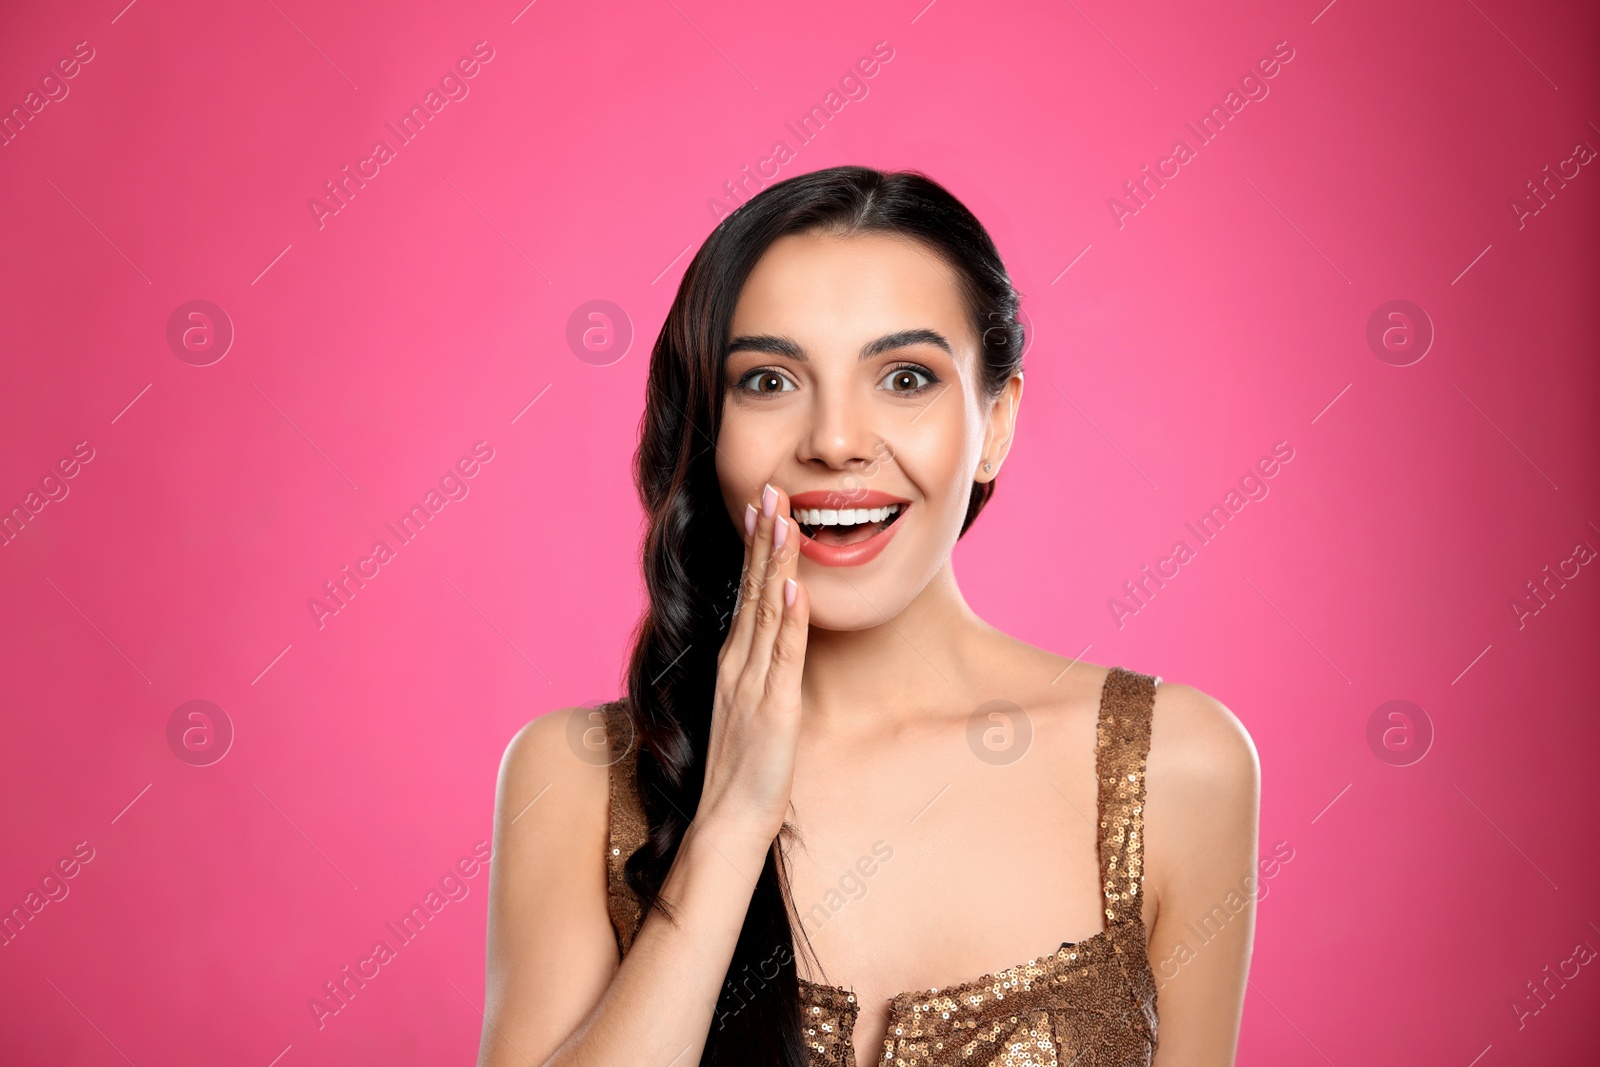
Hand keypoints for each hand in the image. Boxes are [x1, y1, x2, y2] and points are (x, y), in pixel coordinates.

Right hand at [697, 483, 809, 848]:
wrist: (728, 822)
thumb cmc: (744, 771)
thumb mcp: (753, 709)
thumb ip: (763, 672)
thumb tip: (780, 642)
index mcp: (736, 662)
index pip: (748, 591)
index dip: (757, 547)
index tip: (764, 506)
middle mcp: (740, 664)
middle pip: (753, 589)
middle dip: (763, 537)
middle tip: (771, 489)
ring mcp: (753, 684)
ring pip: (767, 612)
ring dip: (775, 563)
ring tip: (782, 519)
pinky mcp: (774, 708)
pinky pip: (783, 657)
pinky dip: (789, 620)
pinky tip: (794, 588)